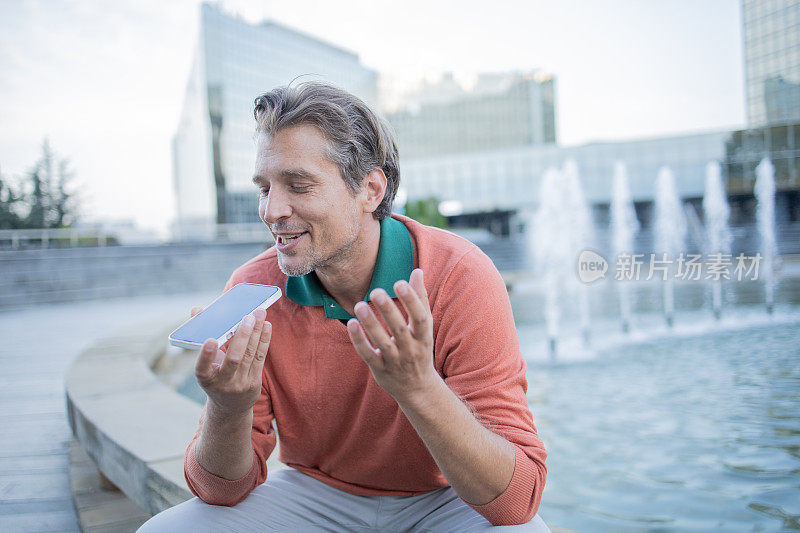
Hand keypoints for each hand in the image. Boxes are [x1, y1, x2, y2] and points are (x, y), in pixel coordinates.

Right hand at [190, 306, 271, 414]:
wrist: (230, 406)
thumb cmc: (215, 376)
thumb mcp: (206, 363)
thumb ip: (201, 336)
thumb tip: (197, 309)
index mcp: (205, 378)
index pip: (202, 368)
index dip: (206, 355)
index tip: (210, 340)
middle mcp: (222, 383)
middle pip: (234, 358)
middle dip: (242, 336)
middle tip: (248, 317)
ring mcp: (240, 384)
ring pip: (250, 355)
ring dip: (256, 333)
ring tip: (259, 314)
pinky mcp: (254, 382)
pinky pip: (260, 358)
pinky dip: (263, 340)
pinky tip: (266, 325)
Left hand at [346, 269, 440, 401]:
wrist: (417, 389)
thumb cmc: (419, 349)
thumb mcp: (424, 327)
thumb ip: (420, 299)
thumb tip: (417, 271)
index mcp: (424, 337)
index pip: (421, 318)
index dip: (412, 301)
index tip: (400, 283)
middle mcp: (411, 350)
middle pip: (399, 330)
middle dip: (388, 311)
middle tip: (376, 290)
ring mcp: (394, 361)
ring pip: (382, 343)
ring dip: (370, 324)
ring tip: (359, 304)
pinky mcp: (379, 369)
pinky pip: (368, 354)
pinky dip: (359, 340)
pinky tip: (351, 323)